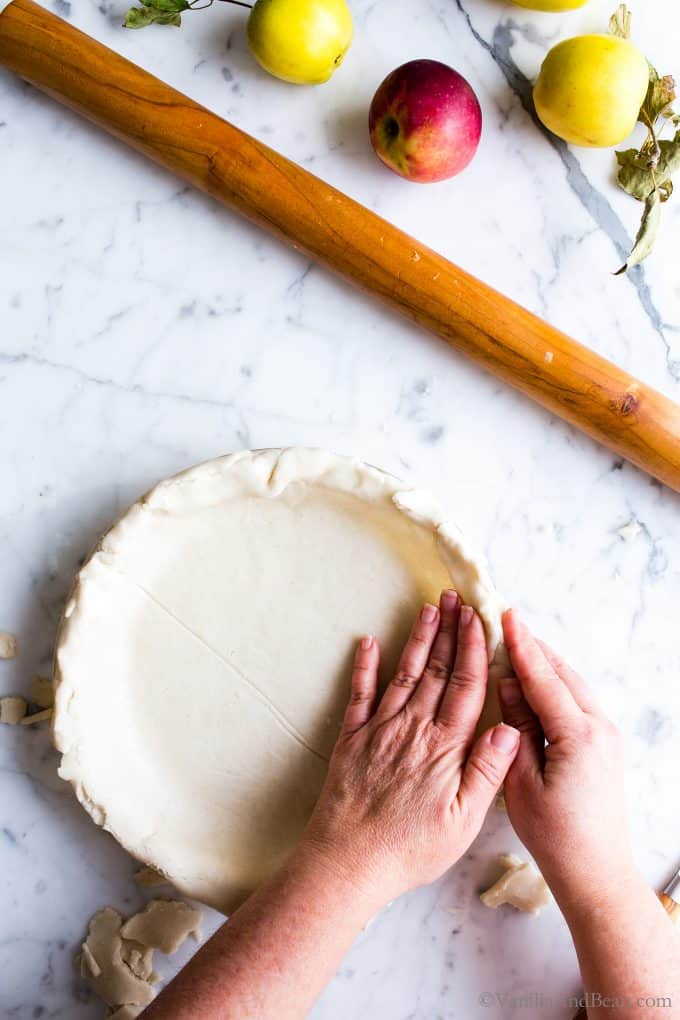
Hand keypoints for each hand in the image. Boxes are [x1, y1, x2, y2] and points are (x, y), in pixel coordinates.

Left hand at [299, 590, 519, 909]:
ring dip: (418, 639)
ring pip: (404, 673)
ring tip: (428, 608)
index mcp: (445, 747)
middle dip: (449, 631)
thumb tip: (510, 728)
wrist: (348, 860)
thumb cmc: (410, 848)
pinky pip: (359, 693)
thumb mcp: (463, 821)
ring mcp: (380, 729)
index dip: (473, 648)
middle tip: (455, 597)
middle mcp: (413, 728)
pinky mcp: (352, 738)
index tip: (479, 618)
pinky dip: (364, 665)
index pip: (466, 686)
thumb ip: (486, 771)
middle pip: (438, 670)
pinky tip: (367, 642)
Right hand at [498, 609, 635, 909]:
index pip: (543, 678)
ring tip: (516, 644)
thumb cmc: (555, 836)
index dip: (521, 646)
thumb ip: (515, 729)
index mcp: (578, 736)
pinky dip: (556, 684)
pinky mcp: (606, 745)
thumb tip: (507, 685)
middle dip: (534, 647)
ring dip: (546, 664)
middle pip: (563, 673)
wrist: (597, 872)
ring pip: (573, 684)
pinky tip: (537, 681)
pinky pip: (579, 701)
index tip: (504, 616)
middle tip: (504, 622)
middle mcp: (599, 728)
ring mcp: (607, 735)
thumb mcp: (521, 783)